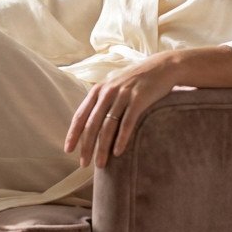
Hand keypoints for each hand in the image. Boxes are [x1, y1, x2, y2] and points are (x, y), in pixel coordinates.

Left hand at [64, 52, 177, 167]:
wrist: (163, 67)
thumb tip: (89, 120)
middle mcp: (108, 92)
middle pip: (92, 124)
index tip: (68, 151)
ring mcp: (123, 95)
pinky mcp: (139, 99)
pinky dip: (121, 139)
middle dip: (86, 146)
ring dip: (102, 148)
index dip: (73, 134)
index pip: (81, 115)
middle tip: (83, 164)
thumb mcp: (114, 84)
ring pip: (108, 126)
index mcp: (98, 90)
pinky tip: (118, 153)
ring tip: (100, 164)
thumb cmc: (137, 79)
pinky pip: (127, 123)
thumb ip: (102, 99)